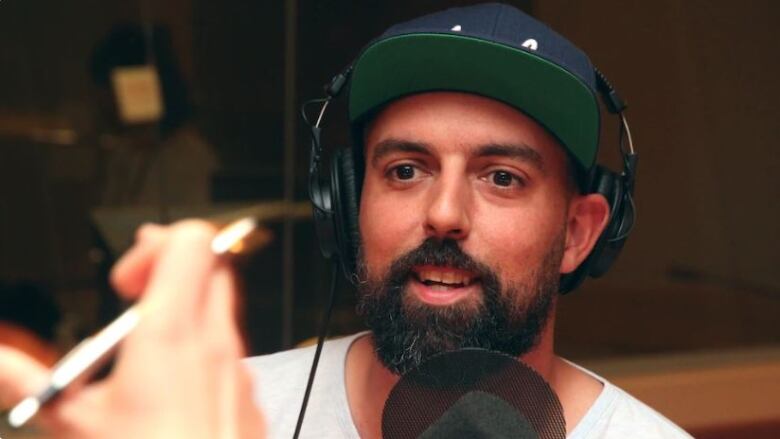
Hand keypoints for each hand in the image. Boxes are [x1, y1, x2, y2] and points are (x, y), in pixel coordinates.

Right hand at [0, 220, 265, 438]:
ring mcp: (238, 370)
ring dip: (187, 313)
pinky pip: (231, 355)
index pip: (191, 242)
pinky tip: (173, 390)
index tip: (125, 280)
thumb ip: (28, 379)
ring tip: (145, 349)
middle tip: (136, 294)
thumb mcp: (73, 422)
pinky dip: (204, 353)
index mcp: (172, 334)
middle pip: (212, 266)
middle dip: (172, 269)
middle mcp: (215, 343)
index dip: (156, 245)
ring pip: (223, 310)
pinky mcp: (247, 398)